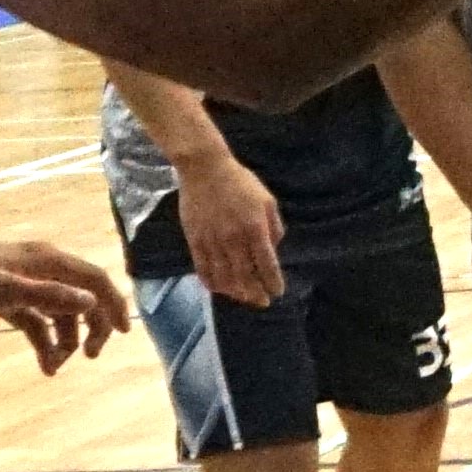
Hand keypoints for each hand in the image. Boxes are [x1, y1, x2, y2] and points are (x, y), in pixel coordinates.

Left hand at [0, 234, 128, 369]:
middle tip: (87, 357)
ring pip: (58, 313)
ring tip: (53, 368)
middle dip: (90, 326)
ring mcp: (20, 285)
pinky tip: (43, 363)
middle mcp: (38, 269)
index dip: (113, 304)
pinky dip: (43, 341)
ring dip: (62, 340)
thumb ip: (49, 296)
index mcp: (45, 260)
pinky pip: (35, 321)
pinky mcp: (2, 300)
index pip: (93, 280)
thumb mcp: (3, 291)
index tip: (123, 336)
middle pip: (80, 296)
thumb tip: (92, 303)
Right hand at [177, 152, 288, 308]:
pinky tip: (220, 289)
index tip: (277, 292)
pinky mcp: (195, 241)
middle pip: (246, 277)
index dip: (273, 283)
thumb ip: (274, 226)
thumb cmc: (240, 182)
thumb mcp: (267, 200)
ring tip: (243, 297)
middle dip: (256, 294)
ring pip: (224, 278)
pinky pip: (203, 270)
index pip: (267, 265)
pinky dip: (212, 284)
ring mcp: (213, 242)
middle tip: (262, 302)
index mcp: (255, 228)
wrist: (205, 169)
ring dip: (236, 293)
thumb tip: (274, 249)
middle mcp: (234, 239)